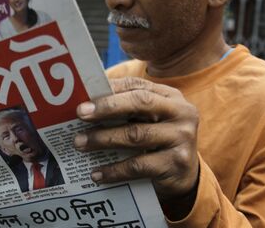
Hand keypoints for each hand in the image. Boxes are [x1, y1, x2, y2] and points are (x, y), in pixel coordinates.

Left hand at [75, 77, 199, 203]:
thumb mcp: (147, 122)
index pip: (137, 86)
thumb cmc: (157, 143)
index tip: (84, 98)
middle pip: (140, 103)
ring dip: (104, 139)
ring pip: (136, 135)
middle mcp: (181, 113)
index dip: (110, 90)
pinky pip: (138, 165)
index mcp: (170, 97)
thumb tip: (85, 105)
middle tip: (80, 114)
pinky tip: (97, 173)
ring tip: (80, 143)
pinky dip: (114, 170)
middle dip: (107, 107)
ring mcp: (181, 138)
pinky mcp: (176, 164)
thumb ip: (126, 110)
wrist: (184, 177)